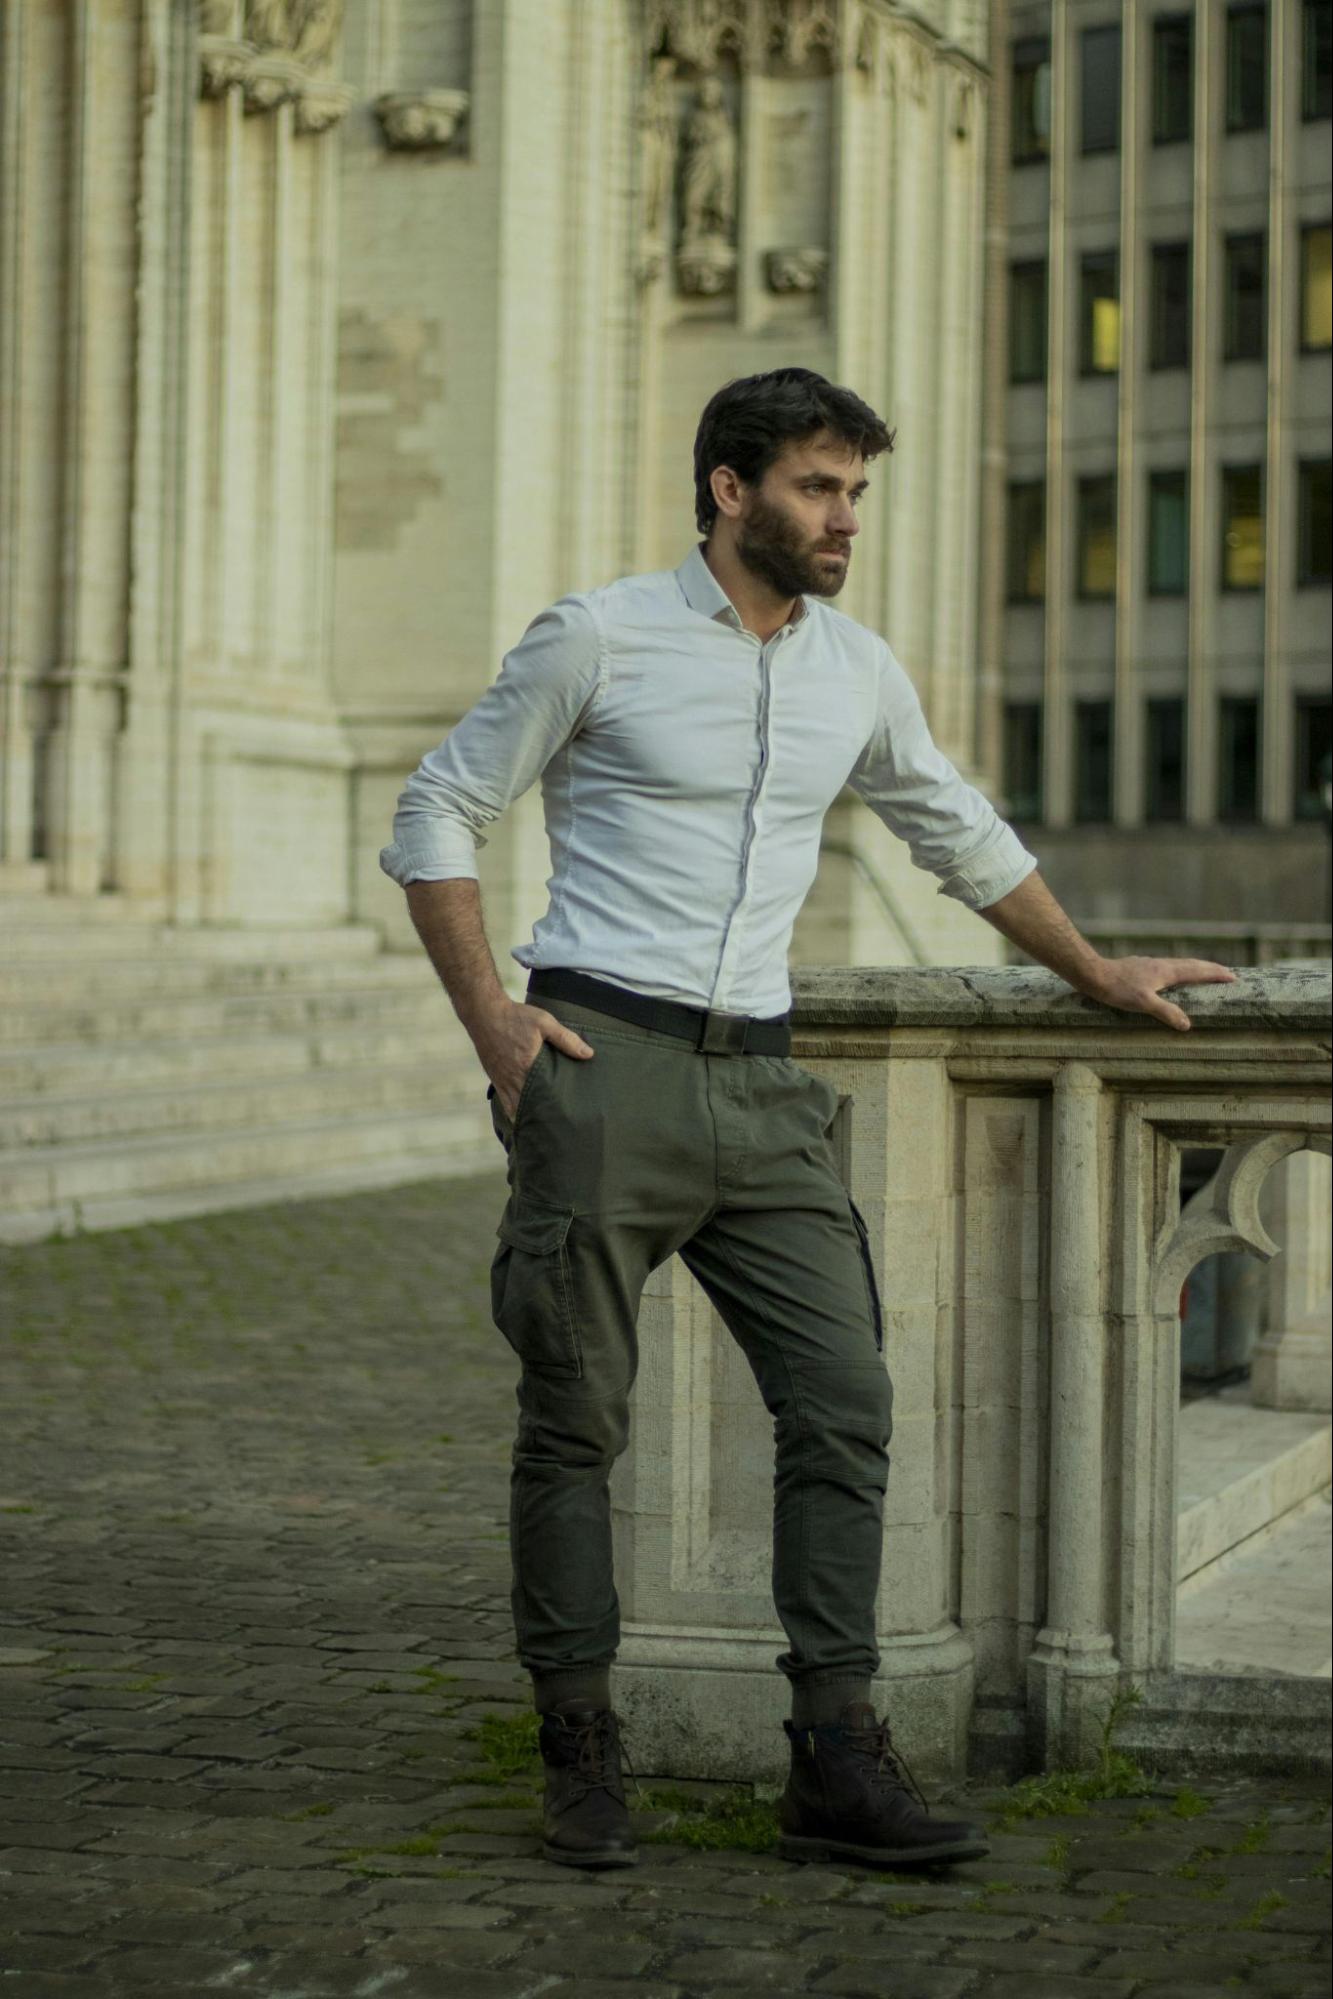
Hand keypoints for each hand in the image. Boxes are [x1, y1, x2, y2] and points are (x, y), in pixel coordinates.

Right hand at [473, 1000, 594, 1119]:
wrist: (484, 1013)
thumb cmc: (516, 1017)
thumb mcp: (544, 1023)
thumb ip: (566, 1039)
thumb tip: (589, 1054)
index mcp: (526, 1067)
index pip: (541, 1097)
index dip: (550, 1111)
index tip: (562, 1120)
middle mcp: (512, 1078)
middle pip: (527, 1107)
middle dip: (539, 1118)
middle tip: (554, 1129)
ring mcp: (501, 1080)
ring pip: (513, 1107)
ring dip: (525, 1116)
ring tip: (539, 1127)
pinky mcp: (494, 1077)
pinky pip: (503, 1100)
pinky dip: (512, 1108)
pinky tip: (521, 1114)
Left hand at [1078, 955, 1238, 1031]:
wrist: (1094, 974)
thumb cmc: (1117, 989)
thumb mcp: (1143, 1003)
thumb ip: (1166, 1012)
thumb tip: (1187, 1024)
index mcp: (1166, 972)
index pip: (1197, 971)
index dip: (1216, 974)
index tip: (1233, 977)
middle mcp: (1161, 965)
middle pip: (1192, 964)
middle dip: (1210, 969)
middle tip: (1227, 973)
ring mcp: (1151, 965)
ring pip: (1180, 965)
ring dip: (1196, 968)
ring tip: (1205, 973)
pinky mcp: (1141, 967)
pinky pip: (1168, 968)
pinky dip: (1180, 971)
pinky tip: (1171, 977)